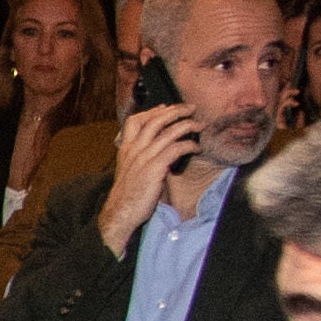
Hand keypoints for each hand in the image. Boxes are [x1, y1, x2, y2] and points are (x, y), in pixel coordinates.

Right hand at [97, 105, 197, 249]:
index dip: (152, 111)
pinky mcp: (155, 168)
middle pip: (154, 120)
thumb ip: (140, 158)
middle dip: (175, 111)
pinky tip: (196, 147)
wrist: (121, 212)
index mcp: (125, 149)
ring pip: (167, 132)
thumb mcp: (129, 171)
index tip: (165, 107)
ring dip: (187, 125)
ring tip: (199, 124)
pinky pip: (175, 149)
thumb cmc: (127, 195)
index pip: (135, 121)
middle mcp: (134, 150)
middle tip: (190, 108)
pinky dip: (188, 145)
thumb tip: (158, 151)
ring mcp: (144, 158)